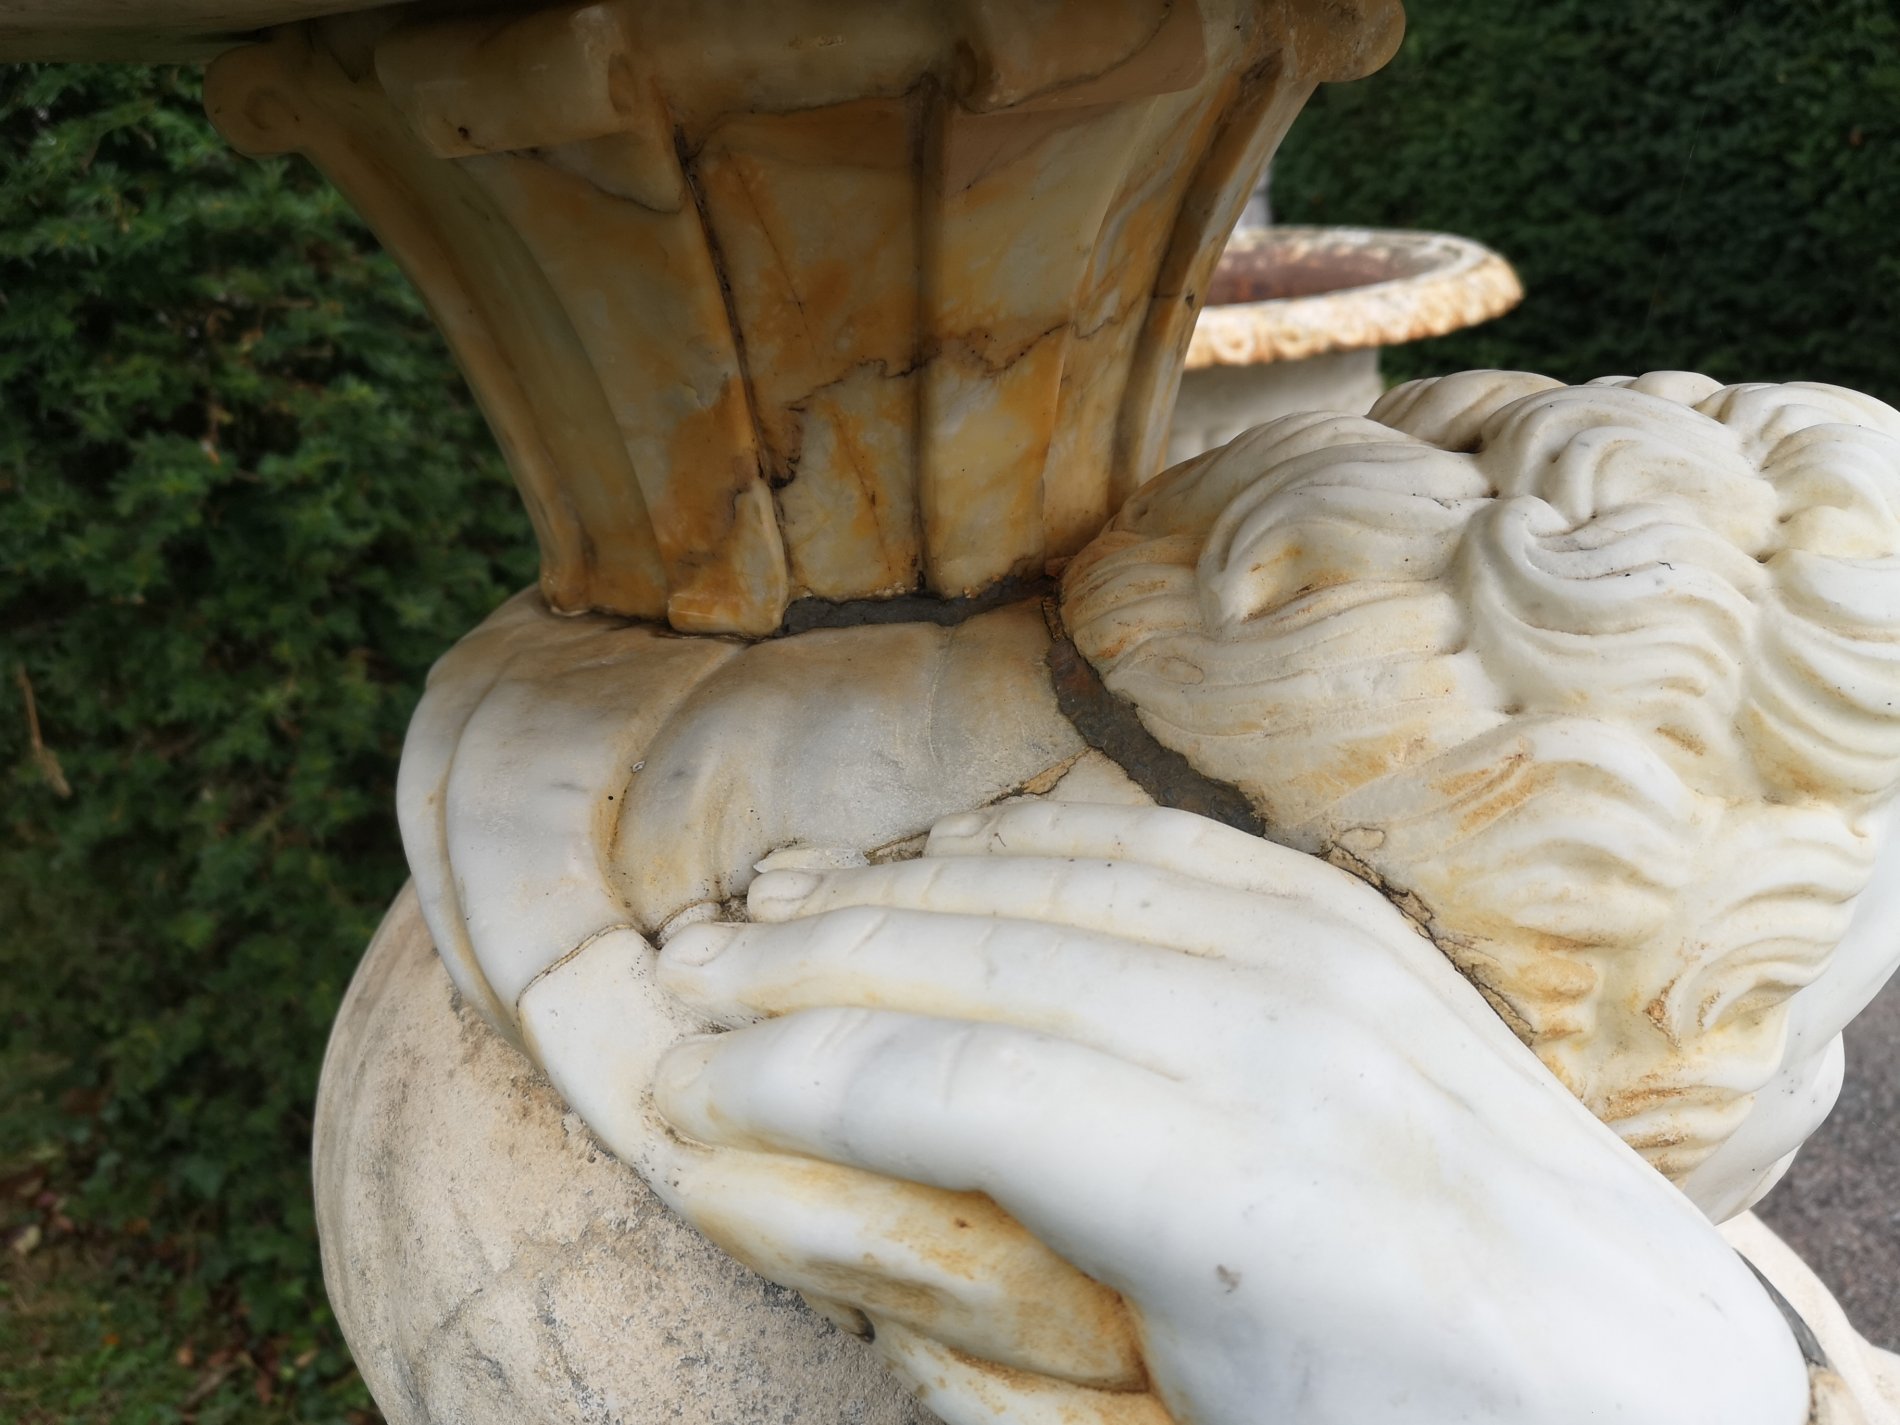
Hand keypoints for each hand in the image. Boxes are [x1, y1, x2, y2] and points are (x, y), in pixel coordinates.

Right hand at [652, 801, 1809, 1424]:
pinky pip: (1156, 846)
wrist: (1623, 1370)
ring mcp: (1331, 962)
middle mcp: (1287, 1044)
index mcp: (1245, 1203)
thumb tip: (821, 1231)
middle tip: (684, 973)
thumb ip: (998, 1345)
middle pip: (995, 959)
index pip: (964, 1095)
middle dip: (816, 962)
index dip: (800, 1078)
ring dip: (898, 884)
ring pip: (1061, 879)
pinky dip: (1027, 842)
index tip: (682, 1082)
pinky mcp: (1350, 927)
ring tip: (778, 897)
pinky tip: (943, 853)